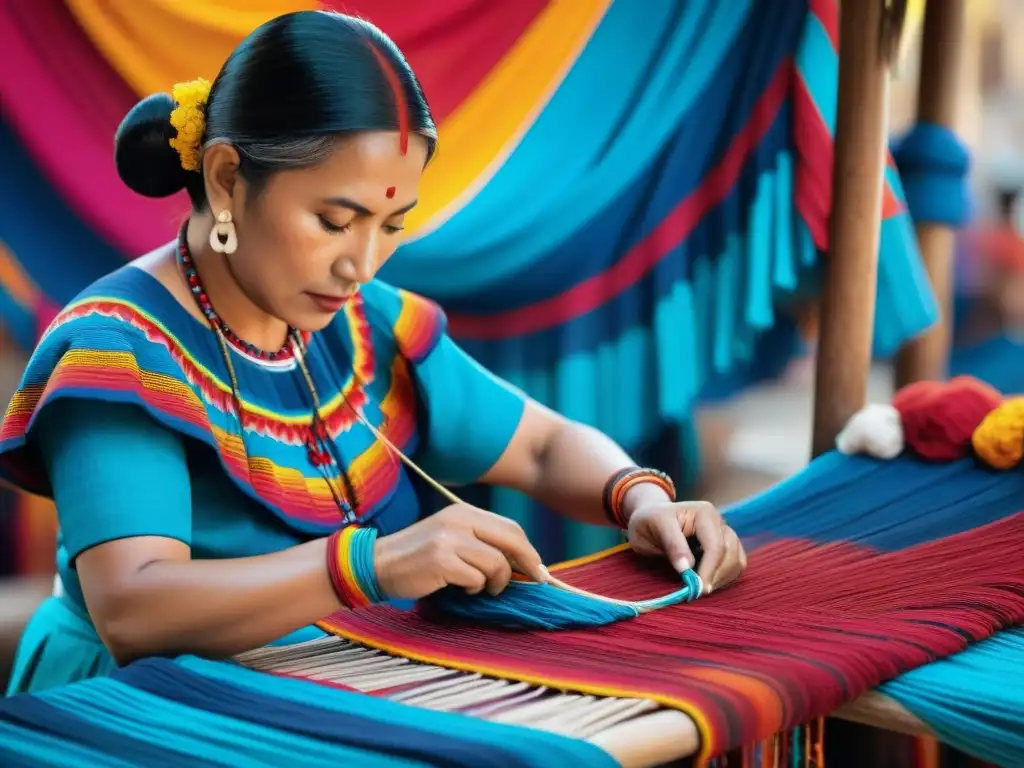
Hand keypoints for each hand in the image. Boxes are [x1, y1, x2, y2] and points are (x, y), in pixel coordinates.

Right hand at [373, 503, 547, 599]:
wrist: (378, 564)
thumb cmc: (418, 557)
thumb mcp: (451, 538)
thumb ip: (482, 543)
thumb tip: (523, 563)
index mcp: (464, 512)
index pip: (510, 528)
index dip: (529, 550)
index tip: (538, 569)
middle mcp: (459, 520)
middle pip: (511, 540)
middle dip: (528, 564)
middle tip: (535, 582)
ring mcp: (450, 539)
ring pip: (497, 564)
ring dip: (495, 582)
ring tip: (478, 587)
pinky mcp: (441, 560)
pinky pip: (477, 579)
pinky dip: (474, 589)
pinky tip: (461, 588)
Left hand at [627, 499, 745, 593]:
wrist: (650, 517)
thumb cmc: (649, 521)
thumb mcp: (654, 528)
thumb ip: (672, 545)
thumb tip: (687, 569)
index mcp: (704, 513)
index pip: (715, 545)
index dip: (709, 569)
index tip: (697, 589)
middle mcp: (719, 522)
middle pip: (730, 554)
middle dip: (716, 576)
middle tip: (697, 593)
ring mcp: (724, 533)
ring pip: (737, 560)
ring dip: (722, 578)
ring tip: (701, 588)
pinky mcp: (726, 546)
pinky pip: (736, 564)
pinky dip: (725, 577)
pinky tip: (707, 582)